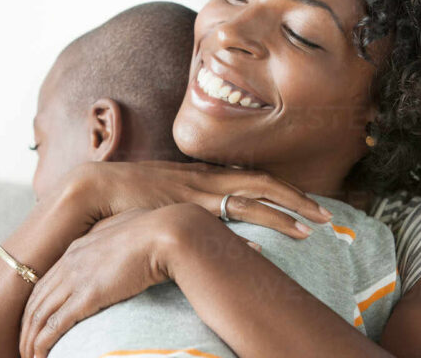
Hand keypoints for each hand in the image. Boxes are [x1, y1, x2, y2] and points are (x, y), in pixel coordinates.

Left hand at [19, 204, 259, 357]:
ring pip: (39, 315)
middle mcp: (71, 262)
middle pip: (36, 300)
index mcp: (79, 247)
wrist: (165, 233)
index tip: (35, 323)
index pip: (46, 281)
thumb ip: (121, 243)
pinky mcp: (87, 296)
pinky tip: (39, 356)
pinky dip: (43, 344)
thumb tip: (131, 251)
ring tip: (29, 357)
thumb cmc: (157, 232)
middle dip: (26, 327)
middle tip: (24, 346)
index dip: (37, 305)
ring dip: (30, 340)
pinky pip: (54, 326)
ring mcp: (77, 278)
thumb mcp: (130, 234)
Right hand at [58, 160, 332, 239]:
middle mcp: (207, 177)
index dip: (283, 191)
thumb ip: (187, 204)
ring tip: (310, 228)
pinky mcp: (184, 204)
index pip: (254, 178)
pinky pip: (223, 215)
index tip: (307, 204)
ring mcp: (198, 190)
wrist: (95, 188)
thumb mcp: (165, 195)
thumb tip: (208, 221)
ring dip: (282, 213)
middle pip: (263, 183)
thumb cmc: (126, 193)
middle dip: (297, 198)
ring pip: (252, 197)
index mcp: (204, 174)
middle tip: (325, 215)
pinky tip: (263, 246)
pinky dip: (245, 229)